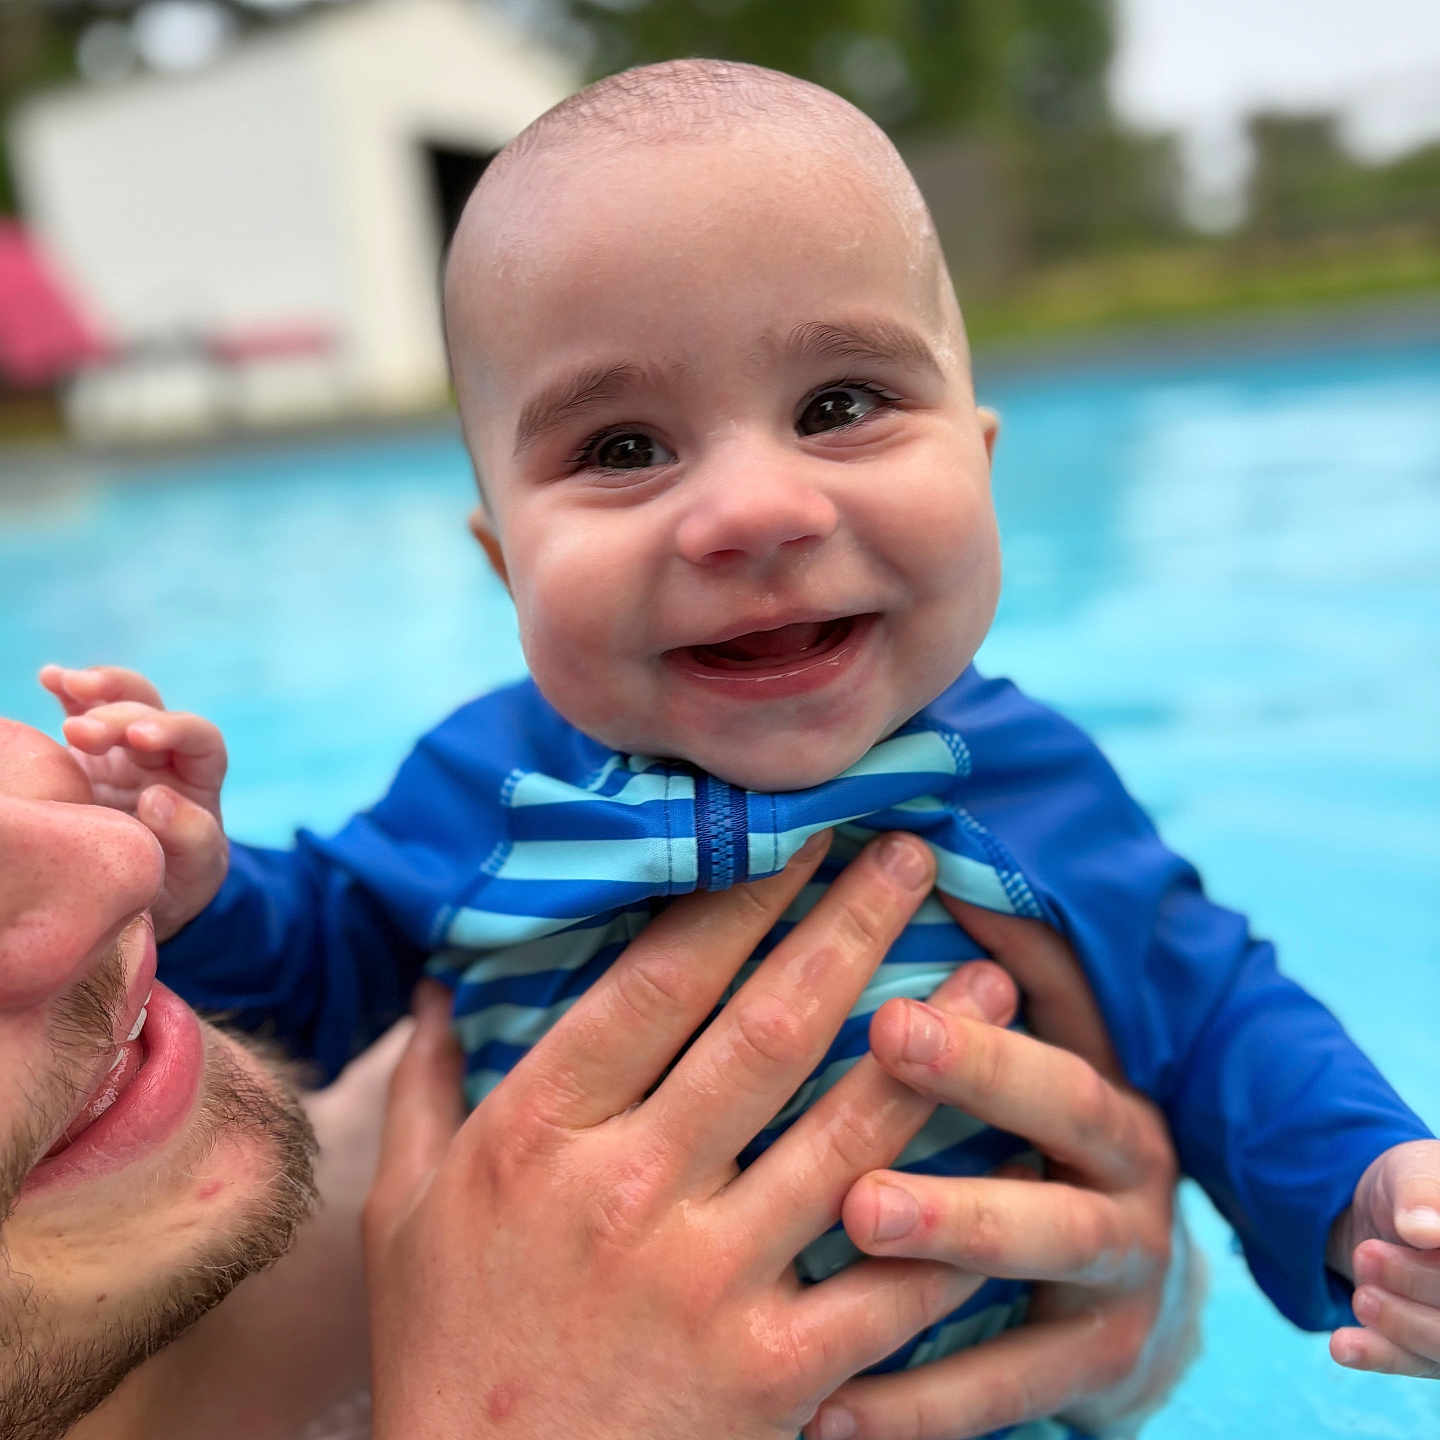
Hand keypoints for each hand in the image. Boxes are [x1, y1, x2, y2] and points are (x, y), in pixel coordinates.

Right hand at [39, 664, 227, 937]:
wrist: (141, 899)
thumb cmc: (177, 885)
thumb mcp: (195, 872)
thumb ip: (192, 837)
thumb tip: (158, 798)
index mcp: (199, 780)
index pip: (201, 739)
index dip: (173, 729)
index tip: (138, 738)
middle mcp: (165, 756)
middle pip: (152, 712)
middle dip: (119, 715)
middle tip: (80, 733)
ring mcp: (123, 753)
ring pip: (120, 703)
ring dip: (96, 690)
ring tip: (65, 682)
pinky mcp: (86, 756)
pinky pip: (82, 711)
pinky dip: (68, 691)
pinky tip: (50, 677)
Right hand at [363, 833, 1019, 1439]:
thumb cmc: (448, 1353)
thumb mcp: (405, 1214)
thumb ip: (430, 1088)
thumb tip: (433, 983)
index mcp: (540, 1136)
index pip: (659, 984)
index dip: (741, 897)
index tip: (800, 835)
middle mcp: (630, 1192)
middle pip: (768, 1032)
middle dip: (852, 929)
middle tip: (917, 856)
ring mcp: (708, 1285)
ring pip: (847, 1136)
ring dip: (930, 1050)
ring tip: (991, 981)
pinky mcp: (773, 1376)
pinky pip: (887, 1284)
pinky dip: (952, 1217)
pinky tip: (1003, 1158)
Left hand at [810, 901, 1189, 1439]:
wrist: (1121, 1286)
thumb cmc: (1044, 1134)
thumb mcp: (1040, 1049)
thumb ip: (1003, 966)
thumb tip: (932, 852)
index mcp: (1102, 1091)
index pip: (1055, 1046)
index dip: (980, 1033)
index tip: (885, 1012)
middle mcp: (1127, 1178)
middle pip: (1065, 1133)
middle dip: (977, 1103)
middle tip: (877, 1105)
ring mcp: (1116, 1279)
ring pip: (1041, 1261)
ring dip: (951, 1246)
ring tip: (858, 1227)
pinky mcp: (1093, 1369)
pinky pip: (1005, 1390)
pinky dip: (917, 1402)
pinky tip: (824, 1410)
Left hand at [1329, 1140, 1439, 1377]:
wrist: (1379, 1211)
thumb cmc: (1412, 1186)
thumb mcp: (1414, 1172)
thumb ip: (1422, 1193)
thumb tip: (1426, 1229)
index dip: (1438, 1268)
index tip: (1411, 1231)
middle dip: (1416, 1283)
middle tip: (1367, 1255)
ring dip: (1399, 1322)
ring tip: (1361, 1294)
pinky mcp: (1435, 1352)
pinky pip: (1415, 1363)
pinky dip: (1380, 1354)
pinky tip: (1344, 1345)